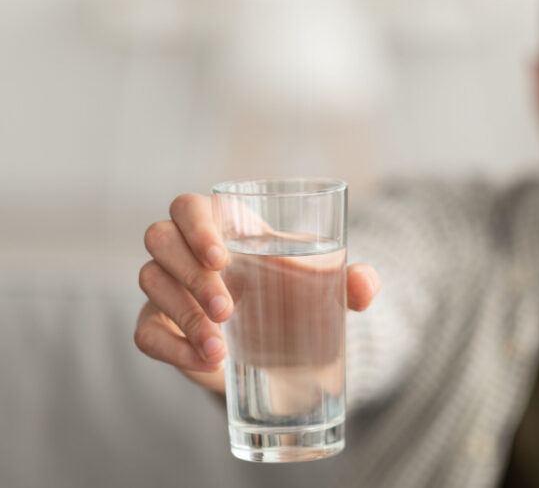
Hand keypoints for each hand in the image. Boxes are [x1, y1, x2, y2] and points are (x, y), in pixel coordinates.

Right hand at [134, 193, 378, 393]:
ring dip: (183, 315)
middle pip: (160, 238)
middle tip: (227, 308)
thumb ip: (351, 281)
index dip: (196, 225)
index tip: (223, 257)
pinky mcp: (158, 325)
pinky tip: (205, 361)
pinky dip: (171, 347)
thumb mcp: (325, 286)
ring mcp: (166, 286)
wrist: (284, 347)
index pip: (189, 206)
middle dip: (190, 272)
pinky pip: (145, 332)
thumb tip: (365, 285)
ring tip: (220, 346)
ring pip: (150, 281)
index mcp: (222, 224)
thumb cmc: (297, 296)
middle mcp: (185, 249)